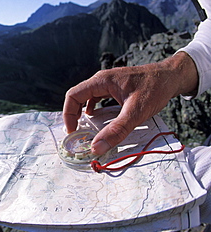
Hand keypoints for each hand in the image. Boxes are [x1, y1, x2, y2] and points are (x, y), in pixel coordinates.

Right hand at [63, 52, 198, 154]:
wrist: (171, 76)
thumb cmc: (155, 89)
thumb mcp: (136, 112)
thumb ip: (117, 130)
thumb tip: (97, 147)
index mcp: (102, 81)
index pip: (73, 95)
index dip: (68, 114)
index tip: (72, 131)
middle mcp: (101, 80)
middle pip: (77, 96)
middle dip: (72, 114)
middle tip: (75, 132)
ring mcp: (107, 83)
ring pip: (85, 97)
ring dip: (80, 112)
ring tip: (81, 127)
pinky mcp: (114, 88)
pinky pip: (95, 97)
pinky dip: (91, 109)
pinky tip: (95, 117)